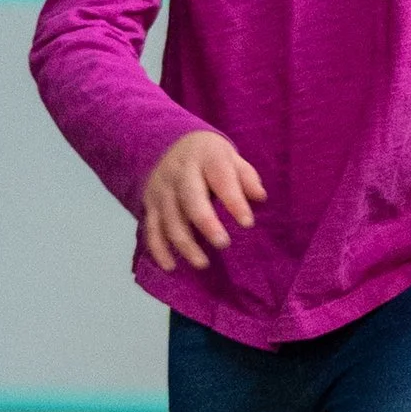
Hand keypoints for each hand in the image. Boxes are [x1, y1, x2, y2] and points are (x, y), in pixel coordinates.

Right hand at [140, 127, 265, 273]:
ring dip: (184, 243)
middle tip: (223, 244)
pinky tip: (170, 266)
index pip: (221, 179)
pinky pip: (151, 228)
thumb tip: (260, 197)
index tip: (247, 223)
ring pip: (170, 218)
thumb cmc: (212, 159)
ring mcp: (162, 189)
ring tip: (203, 263)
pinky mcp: (151, 204)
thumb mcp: (232, 159)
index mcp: (206, 158)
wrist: (174, 145)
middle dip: (205, 223)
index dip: (234, 201)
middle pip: (190, 198)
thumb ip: (247, 178)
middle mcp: (180, 172)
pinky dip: (158, 249)